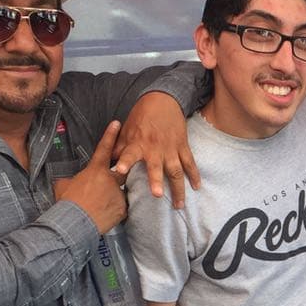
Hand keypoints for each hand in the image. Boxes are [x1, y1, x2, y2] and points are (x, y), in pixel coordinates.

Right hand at [53, 121, 127, 233]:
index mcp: (95, 170)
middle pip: (122, 170)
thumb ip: (71, 180)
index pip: (104, 148)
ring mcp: (118, 194)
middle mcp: (110, 179)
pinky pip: (123, 208)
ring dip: (114, 197)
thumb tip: (70, 180)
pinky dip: (116, 212)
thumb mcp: (63, 186)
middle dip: (121, 173)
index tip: (117, 123)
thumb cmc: (66, 203)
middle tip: (112, 181)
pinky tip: (106, 217)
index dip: (110, 135)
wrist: (74, 223)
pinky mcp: (123, 209)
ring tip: (103, 207)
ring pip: (121, 192)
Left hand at [112, 92, 199, 207]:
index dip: (124, 162)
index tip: (119, 170)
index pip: (129, 154)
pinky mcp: (182, 146)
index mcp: (138, 143)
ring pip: (176, 170)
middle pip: (156, 167)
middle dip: (156, 180)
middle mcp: (154, 148)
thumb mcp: (126, 130)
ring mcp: (170, 148)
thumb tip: (108, 164)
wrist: (162, 100)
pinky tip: (197, 187)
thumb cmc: (141, 117)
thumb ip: (119, 148)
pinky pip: (190, 163)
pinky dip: (194, 175)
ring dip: (178, 188)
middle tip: (157, 195)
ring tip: (179, 205)